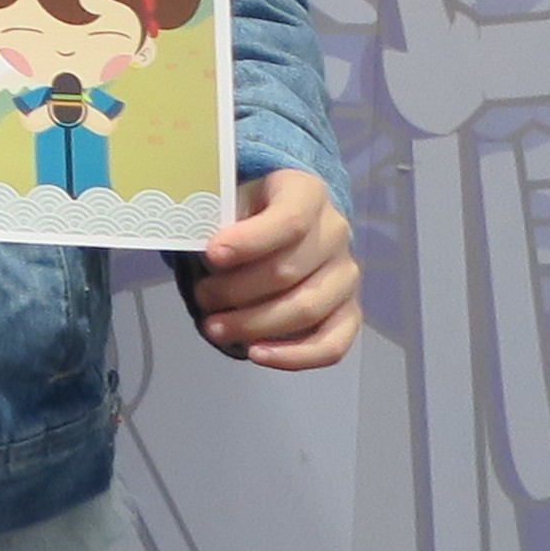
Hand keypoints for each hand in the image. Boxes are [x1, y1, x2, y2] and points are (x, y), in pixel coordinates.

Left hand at [191, 165, 360, 369]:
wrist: (283, 222)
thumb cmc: (248, 211)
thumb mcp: (230, 198)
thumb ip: (218, 220)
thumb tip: (200, 253)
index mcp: (307, 193)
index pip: (289, 220)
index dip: (249, 241)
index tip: (211, 256)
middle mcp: (335, 233)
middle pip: (289, 271)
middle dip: (236, 290)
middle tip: (201, 296)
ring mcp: (346, 275)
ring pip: (306, 310)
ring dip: (254, 324)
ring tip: (214, 327)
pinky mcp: (349, 312)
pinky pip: (332, 344)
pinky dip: (294, 356)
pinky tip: (255, 353)